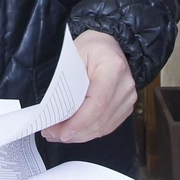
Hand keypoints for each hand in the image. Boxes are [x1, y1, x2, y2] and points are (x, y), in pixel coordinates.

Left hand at [41, 29, 135, 144]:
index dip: (80, 123)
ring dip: (79, 135)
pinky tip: (73, 132)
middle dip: (74, 132)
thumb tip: (54, 109)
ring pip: (103, 127)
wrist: (110, 44)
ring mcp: (128, 98)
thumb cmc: (91, 47)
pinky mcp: (126, 106)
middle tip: (51, 134)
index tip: (61, 132)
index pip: (98, 103)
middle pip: (100, 119)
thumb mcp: (75, 56)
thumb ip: (67, 82)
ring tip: (57, 134)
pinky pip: (107, 126)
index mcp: (113, 68)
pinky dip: (89, 132)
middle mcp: (125, 85)